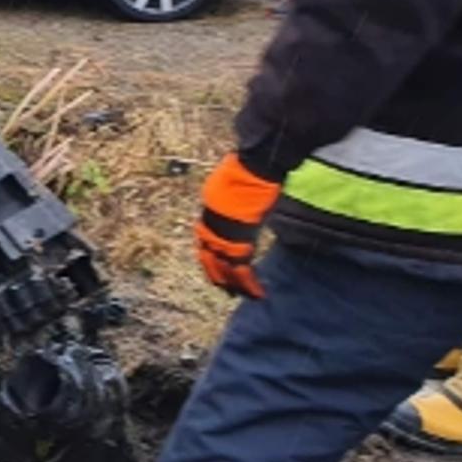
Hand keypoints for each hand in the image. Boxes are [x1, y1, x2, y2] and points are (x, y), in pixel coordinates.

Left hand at [195, 154, 278, 298]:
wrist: (256, 166)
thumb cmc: (249, 170)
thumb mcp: (232, 187)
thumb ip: (231, 203)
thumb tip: (238, 207)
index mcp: (208, 212)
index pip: (204, 242)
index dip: (210, 258)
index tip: (215, 269)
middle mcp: (210, 224)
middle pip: (209, 257)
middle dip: (218, 275)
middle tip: (226, 290)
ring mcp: (223, 231)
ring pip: (224, 266)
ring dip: (233, 283)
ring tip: (242, 295)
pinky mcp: (240, 237)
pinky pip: (242, 267)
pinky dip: (248, 281)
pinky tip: (256, 291)